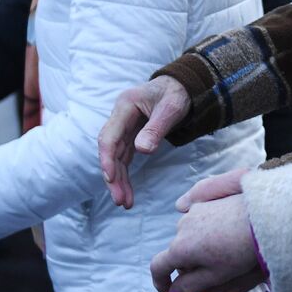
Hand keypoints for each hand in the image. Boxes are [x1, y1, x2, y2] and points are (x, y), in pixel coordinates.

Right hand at [97, 76, 190, 209]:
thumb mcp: (171, 108)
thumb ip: (156, 128)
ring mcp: (124, 127)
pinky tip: (128, 192)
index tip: (111, 178)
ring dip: (118, 180)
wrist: (183, 87)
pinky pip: (124, 159)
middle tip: (120, 200)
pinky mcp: (130, 136)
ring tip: (124, 203)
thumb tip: (142, 150)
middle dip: (113, 177)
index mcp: (125, 105)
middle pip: (110, 150)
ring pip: (116, 158)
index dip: (107, 158)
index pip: (109, 136)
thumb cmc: (177, 94)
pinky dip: (125, 175)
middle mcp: (120, 117)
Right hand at [149, 194, 263, 291]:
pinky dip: (204, 234)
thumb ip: (190, 285)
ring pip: (187, 237)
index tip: (169, 291)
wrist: (261, 218)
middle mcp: (181, 228)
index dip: (160, 282)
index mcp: (180, 248)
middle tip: (208, 275)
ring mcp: (193, 212)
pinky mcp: (205, 203)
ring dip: (196, 249)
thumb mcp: (215, 276)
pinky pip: (198, 223)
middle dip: (186, 266)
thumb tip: (174, 291)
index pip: (158, 267)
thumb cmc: (240, 251)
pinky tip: (223, 238)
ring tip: (221, 255)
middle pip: (176, 252)